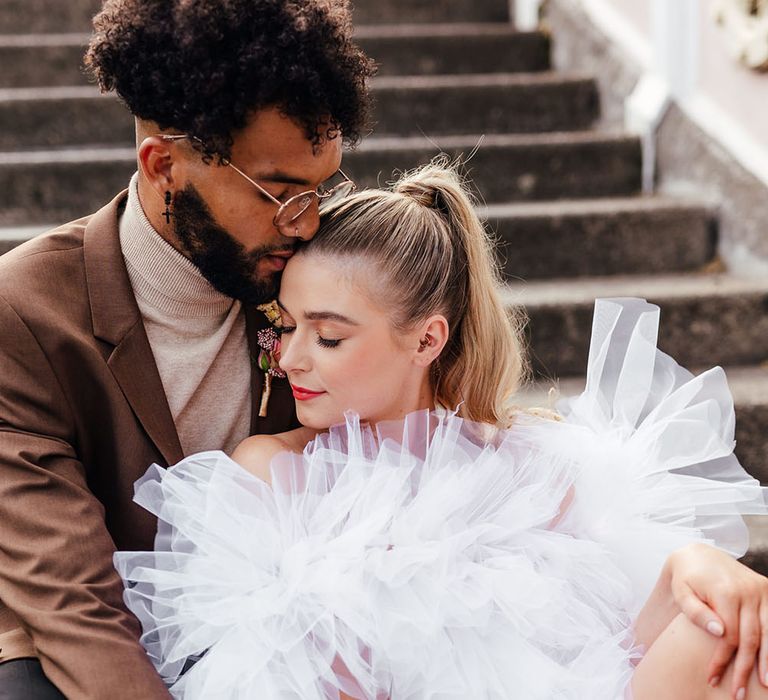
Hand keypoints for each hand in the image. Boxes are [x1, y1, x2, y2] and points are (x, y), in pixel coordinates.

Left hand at [667, 542, 767, 697]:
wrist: (699, 554)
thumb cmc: (686, 577)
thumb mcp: (682, 592)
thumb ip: (696, 612)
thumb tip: (719, 633)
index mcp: (725, 592)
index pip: (729, 636)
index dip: (722, 660)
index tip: (713, 678)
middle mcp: (748, 590)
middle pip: (751, 639)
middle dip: (745, 668)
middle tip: (739, 693)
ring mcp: (761, 590)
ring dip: (767, 662)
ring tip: (764, 685)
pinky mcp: (767, 589)